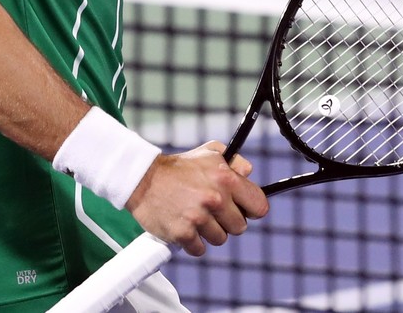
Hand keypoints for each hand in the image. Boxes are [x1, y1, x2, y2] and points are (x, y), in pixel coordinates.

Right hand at [124, 141, 268, 256]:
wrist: (143, 178)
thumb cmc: (177, 168)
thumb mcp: (209, 154)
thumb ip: (234, 161)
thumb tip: (248, 173)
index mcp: (225, 179)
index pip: (259, 206)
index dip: (252, 209)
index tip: (244, 209)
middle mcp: (214, 199)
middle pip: (240, 227)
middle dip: (228, 221)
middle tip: (213, 212)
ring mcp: (198, 218)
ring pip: (220, 239)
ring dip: (209, 232)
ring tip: (196, 216)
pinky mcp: (182, 234)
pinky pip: (199, 249)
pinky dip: (193, 242)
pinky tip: (185, 226)